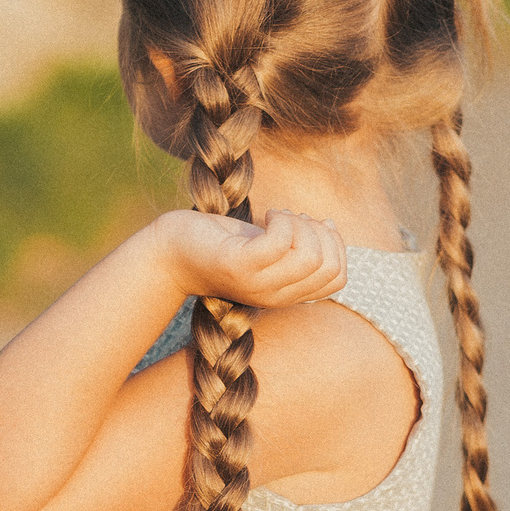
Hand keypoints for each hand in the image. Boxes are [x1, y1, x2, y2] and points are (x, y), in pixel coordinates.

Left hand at [148, 207, 347, 309]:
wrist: (171, 253)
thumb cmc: (221, 243)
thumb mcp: (267, 246)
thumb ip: (298, 244)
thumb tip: (331, 225)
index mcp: (287, 294)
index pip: (338, 279)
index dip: (336, 245)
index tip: (311, 224)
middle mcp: (276, 295)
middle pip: (329, 266)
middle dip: (320, 232)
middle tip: (291, 219)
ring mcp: (257, 284)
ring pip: (310, 256)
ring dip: (300, 224)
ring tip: (276, 216)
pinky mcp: (239, 266)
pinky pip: (280, 242)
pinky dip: (280, 220)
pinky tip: (266, 215)